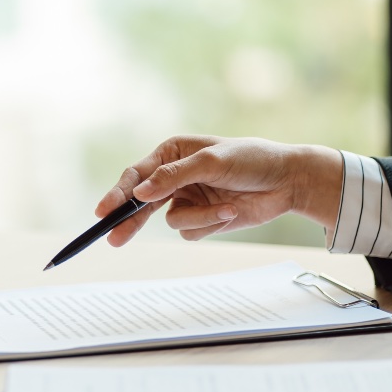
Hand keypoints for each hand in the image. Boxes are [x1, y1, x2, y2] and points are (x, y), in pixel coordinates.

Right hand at [96, 135, 342, 245]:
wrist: (288, 182)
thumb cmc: (251, 160)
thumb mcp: (211, 162)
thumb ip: (172, 177)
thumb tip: (139, 192)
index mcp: (171, 154)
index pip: (136, 175)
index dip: (117, 194)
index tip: (103, 211)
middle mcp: (173, 177)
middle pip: (141, 204)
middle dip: (130, 221)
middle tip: (113, 238)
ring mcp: (186, 199)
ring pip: (171, 221)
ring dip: (200, 218)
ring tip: (227, 209)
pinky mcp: (201, 219)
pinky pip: (190, 231)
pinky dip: (209, 225)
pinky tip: (231, 212)